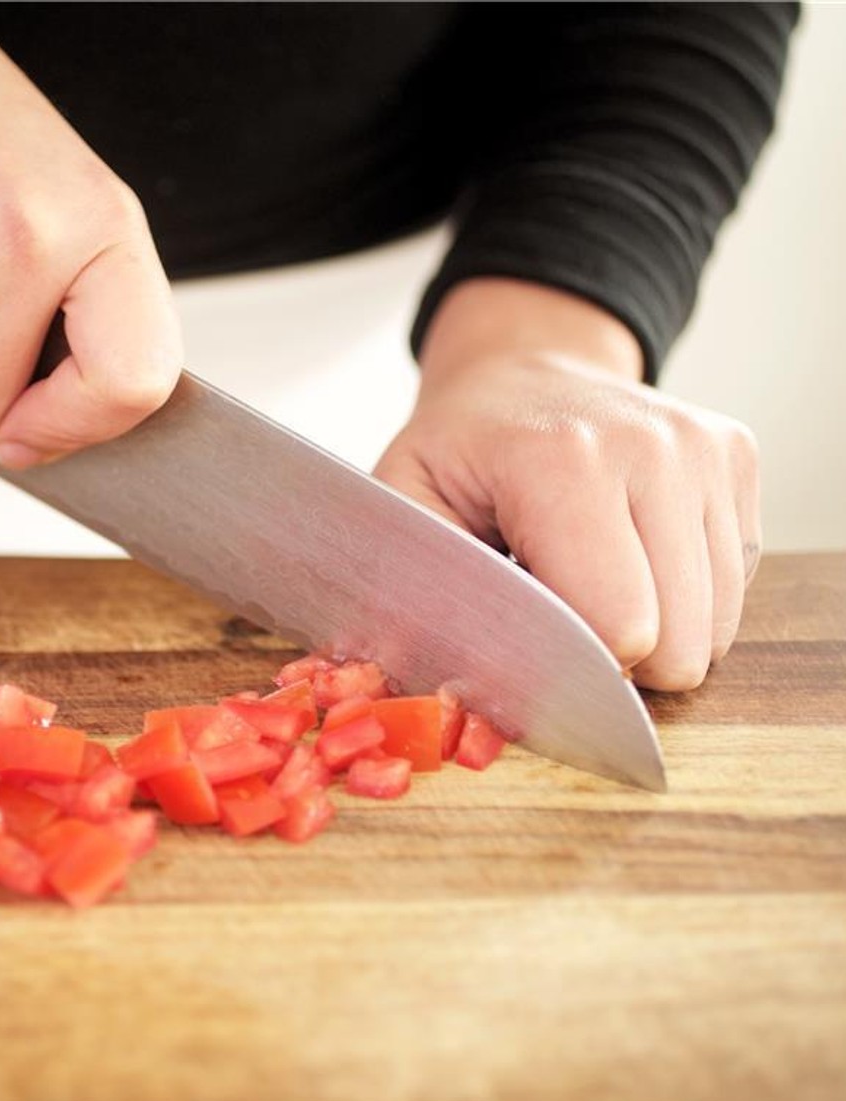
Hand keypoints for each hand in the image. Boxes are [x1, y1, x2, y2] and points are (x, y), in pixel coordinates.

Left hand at [375, 279, 759, 691]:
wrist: (520, 371)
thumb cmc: (459, 450)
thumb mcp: (405, 503)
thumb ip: (423, 586)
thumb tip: (445, 686)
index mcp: (560, 462)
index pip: (618, 628)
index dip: (574, 666)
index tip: (533, 643)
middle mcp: (651, 447)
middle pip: (677, 639)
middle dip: (618, 660)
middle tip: (560, 612)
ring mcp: (705, 449)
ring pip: (716, 622)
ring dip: (657, 629)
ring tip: (591, 579)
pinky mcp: (737, 457)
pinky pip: (735, 583)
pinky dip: (687, 595)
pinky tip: (632, 556)